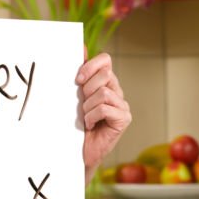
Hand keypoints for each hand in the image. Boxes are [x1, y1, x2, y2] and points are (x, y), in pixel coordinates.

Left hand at [77, 52, 130, 171]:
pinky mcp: (124, 119)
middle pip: (104, 75)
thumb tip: (81, 47)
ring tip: (85, 118)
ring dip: (88, 106)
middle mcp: (117, 91)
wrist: (77, 152)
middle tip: (82, 105)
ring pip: (103, 92)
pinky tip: (91, 125)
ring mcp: (122, 105)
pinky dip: (92, 117)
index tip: (77, 79)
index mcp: (105, 82)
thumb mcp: (74, 95)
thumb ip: (80, 72)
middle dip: (87, 90)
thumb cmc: (75, 124)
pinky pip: (105, 108)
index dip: (90, 66)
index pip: (105, 60)